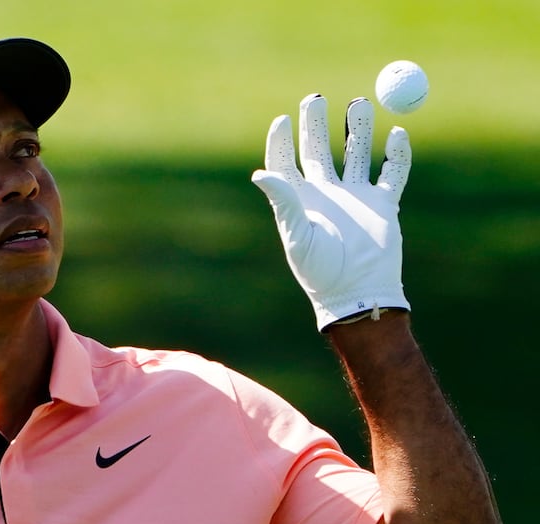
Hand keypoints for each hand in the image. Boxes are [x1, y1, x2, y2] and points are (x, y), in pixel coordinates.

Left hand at [252, 94, 411, 330]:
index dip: (282, 140)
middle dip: (317, 123)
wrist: (359, 292)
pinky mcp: (382, 204)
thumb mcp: (297, 234)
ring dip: (357, 129)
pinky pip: (392, 171)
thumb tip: (259, 173)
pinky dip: (397, 153)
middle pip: (318, 149)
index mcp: (299, 199)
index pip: (286, 162)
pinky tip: (396, 133)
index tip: (283, 120)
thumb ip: (283, 200)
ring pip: (356, 152)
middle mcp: (325, 192)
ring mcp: (355, 196)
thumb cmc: (320, 269)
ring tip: (358, 104)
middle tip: (316, 99)